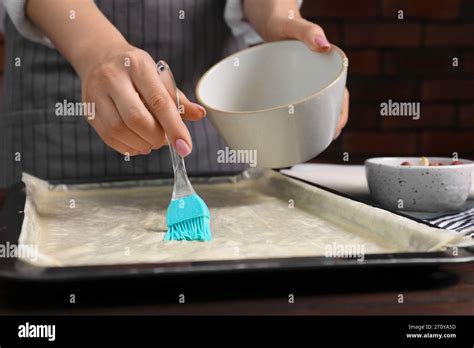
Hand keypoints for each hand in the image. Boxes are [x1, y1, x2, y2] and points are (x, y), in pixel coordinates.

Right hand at [79, 44, 205, 156]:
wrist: (99, 56)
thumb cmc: (135, 69)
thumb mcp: (159, 76)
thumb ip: (178, 99)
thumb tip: (199, 114)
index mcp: (138, 65)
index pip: (159, 101)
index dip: (174, 128)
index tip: (185, 147)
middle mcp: (114, 77)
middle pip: (137, 119)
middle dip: (156, 137)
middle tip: (165, 140)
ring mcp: (97, 94)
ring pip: (120, 131)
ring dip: (142, 144)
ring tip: (152, 141)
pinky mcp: (88, 110)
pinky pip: (109, 138)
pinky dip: (128, 147)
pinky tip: (138, 143)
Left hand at [267, 17, 349, 138]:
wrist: (270, 24)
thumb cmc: (284, 23)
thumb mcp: (294, 26)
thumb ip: (308, 32)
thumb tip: (323, 46)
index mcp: (328, 69)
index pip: (342, 99)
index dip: (339, 117)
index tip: (335, 131)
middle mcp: (319, 81)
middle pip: (328, 110)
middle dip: (325, 128)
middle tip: (316, 143)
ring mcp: (305, 86)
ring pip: (313, 111)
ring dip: (311, 127)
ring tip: (302, 142)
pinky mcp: (292, 89)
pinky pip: (298, 107)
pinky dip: (296, 119)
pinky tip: (289, 129)